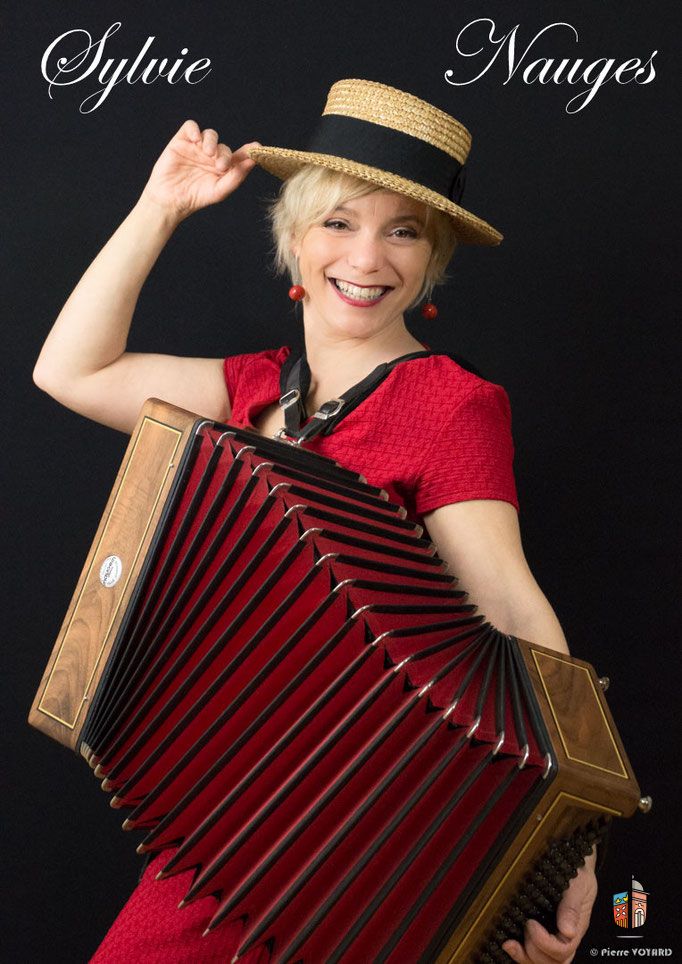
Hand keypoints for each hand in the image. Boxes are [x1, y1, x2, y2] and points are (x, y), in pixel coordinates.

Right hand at [139, 119, 261, 221]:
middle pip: (223, 146)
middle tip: (221, 166)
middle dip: (224, 155)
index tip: (257, 148)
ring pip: (210, 134)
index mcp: (222, 167)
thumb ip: (236, 177)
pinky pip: (190, 127)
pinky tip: (196, 140)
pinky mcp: (181, 141)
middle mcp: (211, 156)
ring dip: (211, 142)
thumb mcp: (219, 191)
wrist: (170, 200)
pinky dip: (194, 130)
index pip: (238, 156)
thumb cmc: (195, 198)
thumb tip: (251, 162)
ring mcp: (196, 148)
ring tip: (208, 154)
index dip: (248, 151)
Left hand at [502, 849, 597, 962]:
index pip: (564, 950)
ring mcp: (554, 936)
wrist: (574, 860)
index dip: (545, 943)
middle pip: (554, 962)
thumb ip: (572, 906)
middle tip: (525, 925)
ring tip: (510, 943)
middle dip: (535, 949)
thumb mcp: (579, 884)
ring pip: (544, 962)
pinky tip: (508, 944)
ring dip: (525, 957)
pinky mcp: (542, 933)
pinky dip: (519, 954)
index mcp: (577, 926)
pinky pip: (533, 954)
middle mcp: (566, 935)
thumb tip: (567, 930)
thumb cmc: (578, 872)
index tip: (531, 923)